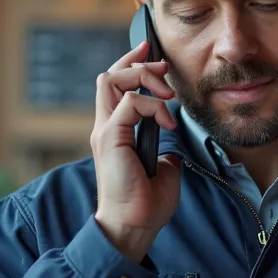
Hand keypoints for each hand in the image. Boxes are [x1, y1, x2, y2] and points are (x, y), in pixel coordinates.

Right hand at [91, 40, 181, 262]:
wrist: (134, 226)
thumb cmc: (146, 204)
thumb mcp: (163, 167)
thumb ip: (163, 147)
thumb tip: (172, 139)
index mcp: (114, 132)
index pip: (114, 86)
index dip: (131, 64)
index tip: (151, 52)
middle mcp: (105, 127)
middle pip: (108, 75)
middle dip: (137, 62)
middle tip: (163, 67)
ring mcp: (105, 131)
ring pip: (112, 80)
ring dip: (143, 78)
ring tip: (167, 94)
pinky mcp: (110, 138)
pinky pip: (130, 103)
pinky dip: (153, 106)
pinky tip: (167, 123)